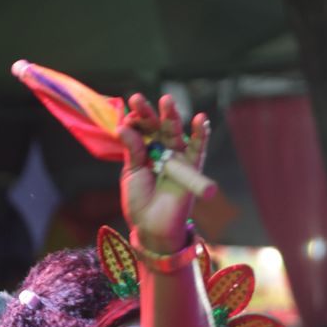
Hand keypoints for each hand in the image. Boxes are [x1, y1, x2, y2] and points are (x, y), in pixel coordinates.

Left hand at [116, 94, 209, 251]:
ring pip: (176, 134)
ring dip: (172, 117)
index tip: (128, 112)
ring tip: (167, 101)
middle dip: (149, 113)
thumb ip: (133, 150)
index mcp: (146, 151)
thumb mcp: (132, 172)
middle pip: (158, 127)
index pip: (142, 129)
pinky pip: (199, 150)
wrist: (153, 227)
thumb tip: (125, 126)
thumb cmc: (140, 202)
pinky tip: (200, 120)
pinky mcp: (192, 169)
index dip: (136, 119)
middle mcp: (163, 152)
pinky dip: (201, 135)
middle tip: (137, 99)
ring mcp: (179, 159)